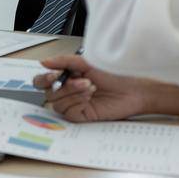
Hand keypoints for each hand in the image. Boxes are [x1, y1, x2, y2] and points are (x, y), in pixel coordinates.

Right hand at [32, 54, 178, 121]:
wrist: (134, 89)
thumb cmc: (115, 74)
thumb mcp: (87, 62)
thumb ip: (64, 61)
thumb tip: (44, 62)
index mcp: (67, 76)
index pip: (44, 80)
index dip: (44, 79)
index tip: (54, 75)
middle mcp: (69, 91)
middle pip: (48, 92)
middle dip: (61, 85)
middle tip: (74, 78)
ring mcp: (74, 104)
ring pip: (57, 102)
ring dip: (71, 92)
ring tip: (89, 86)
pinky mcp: (82, 115)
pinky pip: (68, 112)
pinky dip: (77, 103)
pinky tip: (89, 97)